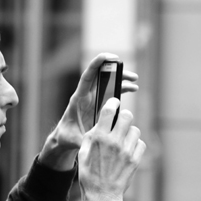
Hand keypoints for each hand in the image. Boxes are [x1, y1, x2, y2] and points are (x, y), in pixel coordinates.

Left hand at [38, 54, 137, 170]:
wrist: (66, 137)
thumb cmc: (67, 136)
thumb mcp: (74, 139)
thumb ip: (83, 140)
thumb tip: (94, 144)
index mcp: (78, 98)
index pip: (87, 76)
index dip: (96, 64)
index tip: (109, 56)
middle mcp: (86, 95)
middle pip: (101, 77)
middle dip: (116, 71)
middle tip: (131, 74)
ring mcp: (93, 98)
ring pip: (108, 83)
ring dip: (121, 79)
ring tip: (135, 80)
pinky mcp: (99, 103)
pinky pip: (111, 91)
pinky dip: (122, 88)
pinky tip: (132, 88)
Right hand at [78, 99, 145, 200]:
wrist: (102, 195)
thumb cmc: (89, 174)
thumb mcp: (83, 152)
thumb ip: (92, 135)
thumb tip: (101, 122)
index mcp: (99, 137)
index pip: (109, 110)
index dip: (113, 103)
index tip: (114, 102)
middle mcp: (114, 141)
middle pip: (127, 115)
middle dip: (124, 116)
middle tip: (120, 122)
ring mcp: (126, 151)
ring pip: (135, 130)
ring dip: (129, 133)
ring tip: (123, 141)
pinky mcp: (135, 159)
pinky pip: (140, 144)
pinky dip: (135, 145)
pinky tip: (128, 151)